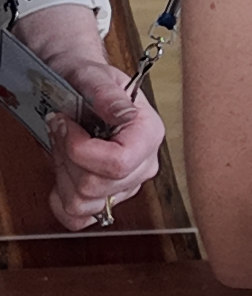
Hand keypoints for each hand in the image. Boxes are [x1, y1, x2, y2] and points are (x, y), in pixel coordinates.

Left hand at [28, 16, 165, 229]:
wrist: (78, 87)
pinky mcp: (107, 199)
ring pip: (84, 204)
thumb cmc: (87, 80)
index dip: (82, 151)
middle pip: (97, 186)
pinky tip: (60, 178)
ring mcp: (125, 185)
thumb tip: (123, 113)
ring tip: (61, 148)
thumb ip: (107, 93)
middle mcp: (142, 164)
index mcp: (148, 134)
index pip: (119, 163)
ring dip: (62, 176)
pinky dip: (61, 203)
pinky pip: (80, 219)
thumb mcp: (93, 75)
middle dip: (66, 159)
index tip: (65, 126)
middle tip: (59, 129)